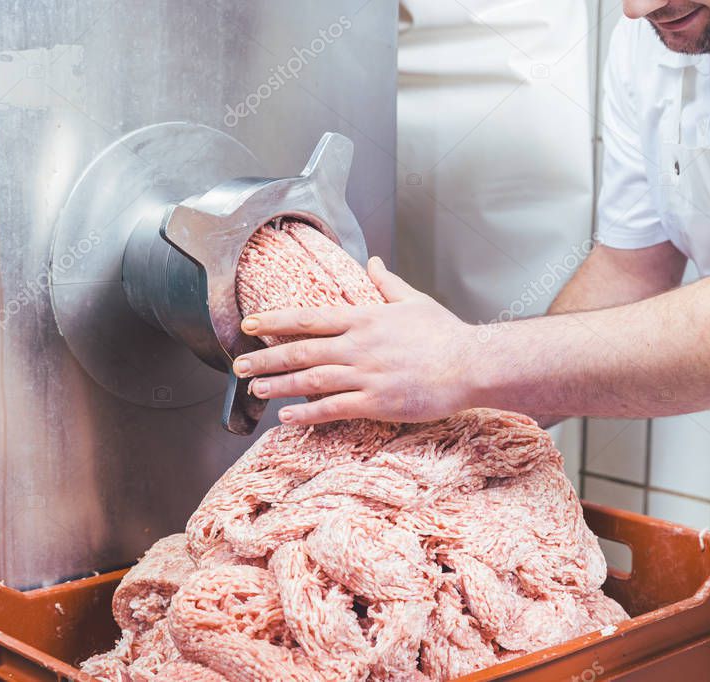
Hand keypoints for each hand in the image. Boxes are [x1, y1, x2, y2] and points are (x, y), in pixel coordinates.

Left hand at [232, 257, 476, 424]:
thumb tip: (374, 263)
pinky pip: (333, 408)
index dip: (275, 322)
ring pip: (310, 380)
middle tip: (238, 367)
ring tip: (255, 391)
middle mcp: (359, 345)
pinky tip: (287, 418)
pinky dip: (307, 414)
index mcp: (365, 318)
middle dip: (265, 358)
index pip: (309, 318)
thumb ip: (388, 283)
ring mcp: (366, 375)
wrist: (470, 364)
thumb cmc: (446, 334)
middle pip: (300, 351)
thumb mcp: (415, 301)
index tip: (250, 326)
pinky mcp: (377, 402)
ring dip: (278, 386)